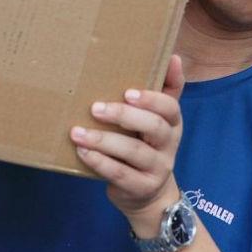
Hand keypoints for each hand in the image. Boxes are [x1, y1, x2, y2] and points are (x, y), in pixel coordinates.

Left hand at [70, 54, 184, 235]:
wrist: (149, 195)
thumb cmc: (147, 146)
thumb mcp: (158, 120)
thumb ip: (165, 90)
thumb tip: (174, 56)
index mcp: (173, 124)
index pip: (170, 107)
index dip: (151, 99)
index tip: (127, 92)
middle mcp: (169, 145)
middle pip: (154, 128)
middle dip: (124, 116)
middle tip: (95, 108)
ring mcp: (157, 169)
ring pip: (134, 152)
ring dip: (103, 141)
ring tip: (77, 132)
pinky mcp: (141, 188)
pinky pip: (120, 174)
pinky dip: (99, 162)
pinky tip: (82, 152)